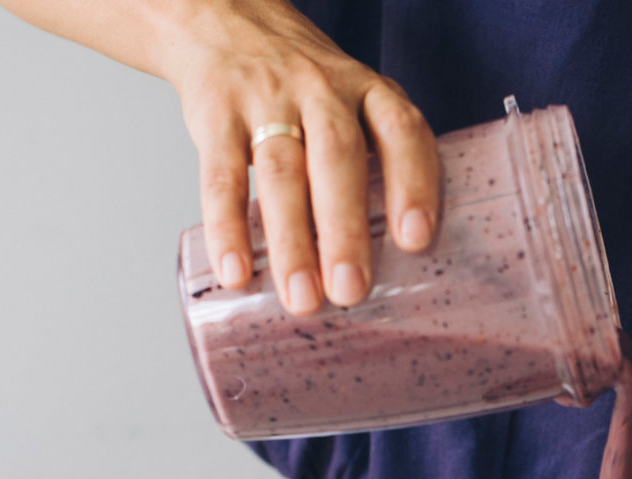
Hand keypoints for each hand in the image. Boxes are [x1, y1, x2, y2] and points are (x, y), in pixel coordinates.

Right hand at [158, 0, 439, 311]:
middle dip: (346, 229)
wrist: (224, 23)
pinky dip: (227, 226)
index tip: (415, 240)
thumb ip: (375, 164)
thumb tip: (400, 263)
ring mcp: (266, 100)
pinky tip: (237, 270)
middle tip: (351, 289)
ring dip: (292, 241)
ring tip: (302, 297)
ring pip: (282, 172)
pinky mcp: (215, 115)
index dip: (413, 183)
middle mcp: (321, 91)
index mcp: (367, 92)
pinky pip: (221, 174)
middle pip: (337, 158)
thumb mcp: (353, 103)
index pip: (401, 131)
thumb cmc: (304, 88)